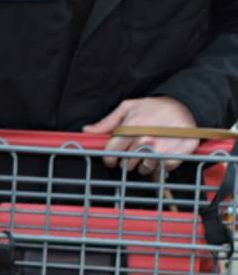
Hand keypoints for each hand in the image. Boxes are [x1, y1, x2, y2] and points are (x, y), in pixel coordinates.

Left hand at [83, 97, 198, 174]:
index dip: (110, 158)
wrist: (187, 104)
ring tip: (149, 151)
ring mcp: (162, 149)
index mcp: (131, 129)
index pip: (111, 154)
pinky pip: (162, 169)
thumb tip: (87, 130)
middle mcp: (145, 140)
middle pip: (126, 164)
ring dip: (144, 164)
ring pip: (143, 169)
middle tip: (136, 150)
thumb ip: (107, 122)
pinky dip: (162, 164)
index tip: (113, 157)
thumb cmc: (154, 106)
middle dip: (128, 159)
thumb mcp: (128, 107)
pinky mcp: (177, 155)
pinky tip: (164, 153)